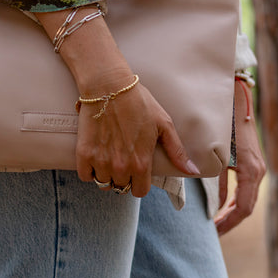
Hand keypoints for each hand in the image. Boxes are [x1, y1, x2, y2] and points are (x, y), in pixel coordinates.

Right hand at [36, 5, 199, 195]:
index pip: (140, 191)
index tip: (137, 172)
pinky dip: (89, 170)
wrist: (109, 86)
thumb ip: (177, 151)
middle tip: (122, 158)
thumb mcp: (164, 124)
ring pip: (103, 183)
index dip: (140, 183)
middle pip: (120, 187)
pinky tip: (95, 156)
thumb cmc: (139, 102)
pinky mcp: (84, 154)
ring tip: (109, 156)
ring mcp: (101, 161)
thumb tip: (193, 171)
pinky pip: (85, 176)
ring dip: (106, 174)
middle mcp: (121, 167)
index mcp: (141, 163)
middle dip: (123, 177)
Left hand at [214, 80, 265, 234]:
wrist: (236, 102)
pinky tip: (223, 207)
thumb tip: (215, 206)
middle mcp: (259, 172)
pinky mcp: (254, 163)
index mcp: (251, 172)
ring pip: (248, 199)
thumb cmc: (223, 126)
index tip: (215, 232)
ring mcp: (259, 168)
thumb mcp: (217, 156)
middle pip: (247, 207)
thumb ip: (217, 181)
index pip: (242, 208)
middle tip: (214, 233)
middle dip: (230, 221)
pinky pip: (246, 189)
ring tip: (217, 224)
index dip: (228, 223)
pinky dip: (235, 200)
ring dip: (233, 213)